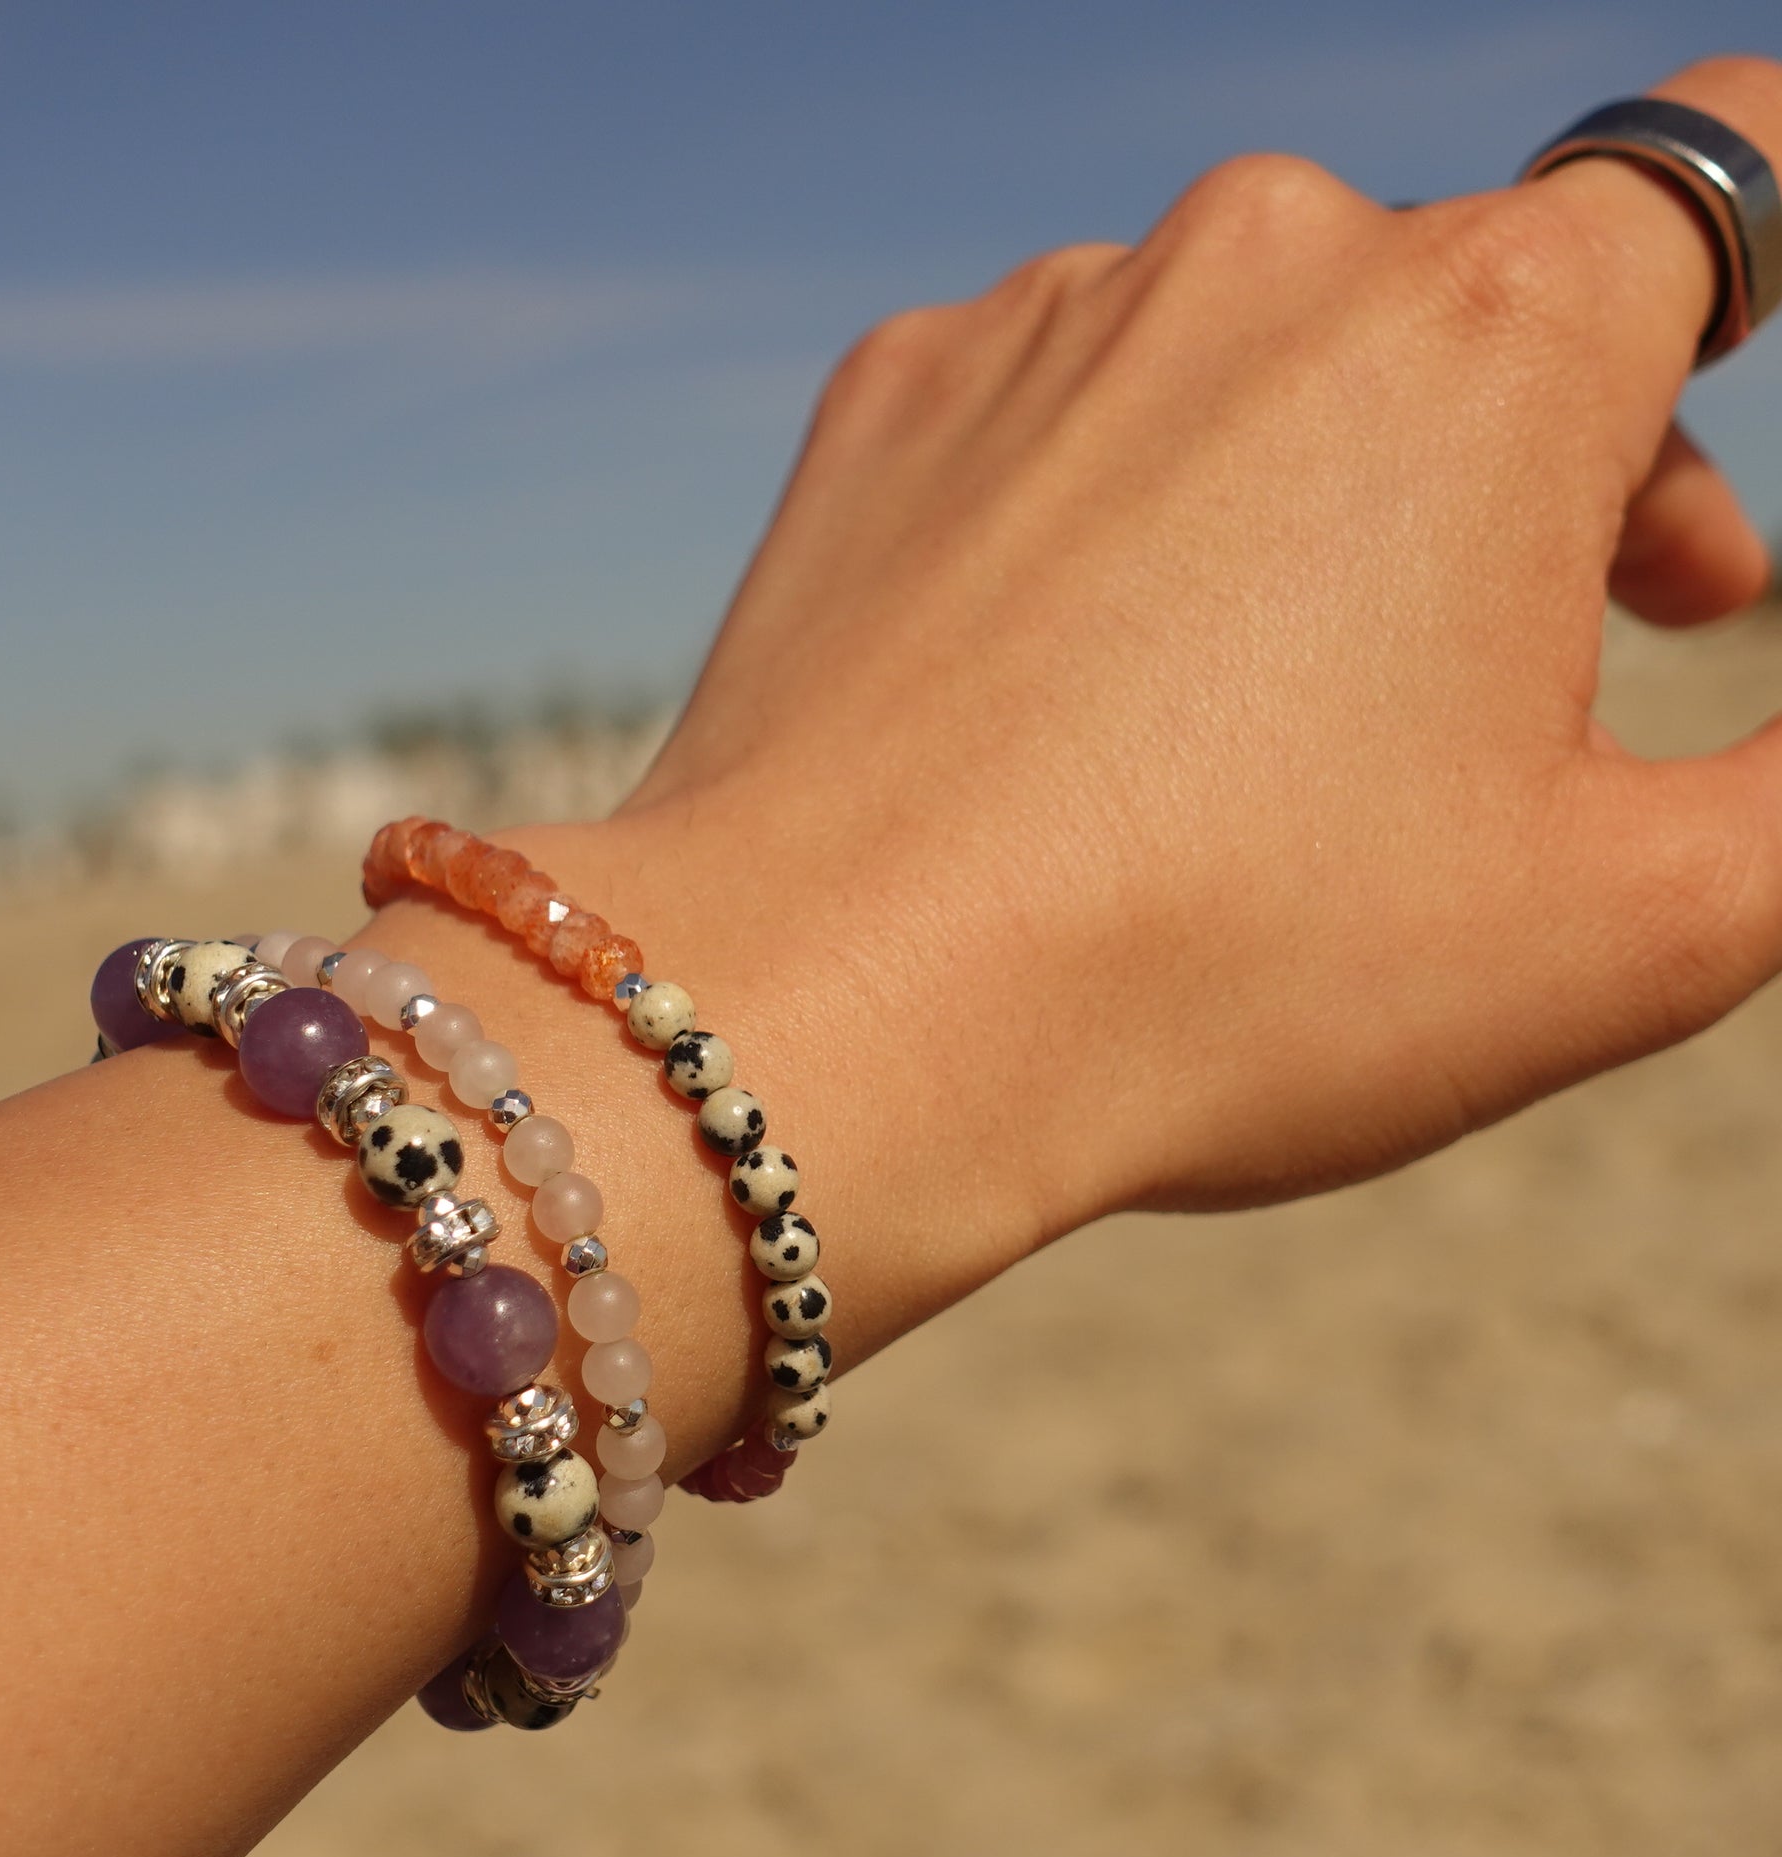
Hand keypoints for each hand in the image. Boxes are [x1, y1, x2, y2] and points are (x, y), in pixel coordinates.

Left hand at [549, 56, 1781, 1234]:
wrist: (837, 1011)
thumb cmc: (1234, 975)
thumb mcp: (1640, 924)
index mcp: (1493, 337)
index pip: (1713, 175)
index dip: (1768, 235)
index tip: (1731, 332)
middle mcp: (1263, 259)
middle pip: (1485, 304)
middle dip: (1571, 458)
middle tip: (1612, 626)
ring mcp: (1048, 317)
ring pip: (1261, 355)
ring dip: (1329, 482)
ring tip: (1300, 694)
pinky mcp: (892, 397)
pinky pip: (1069, 407)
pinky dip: (1122, 504)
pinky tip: (1092, 673)